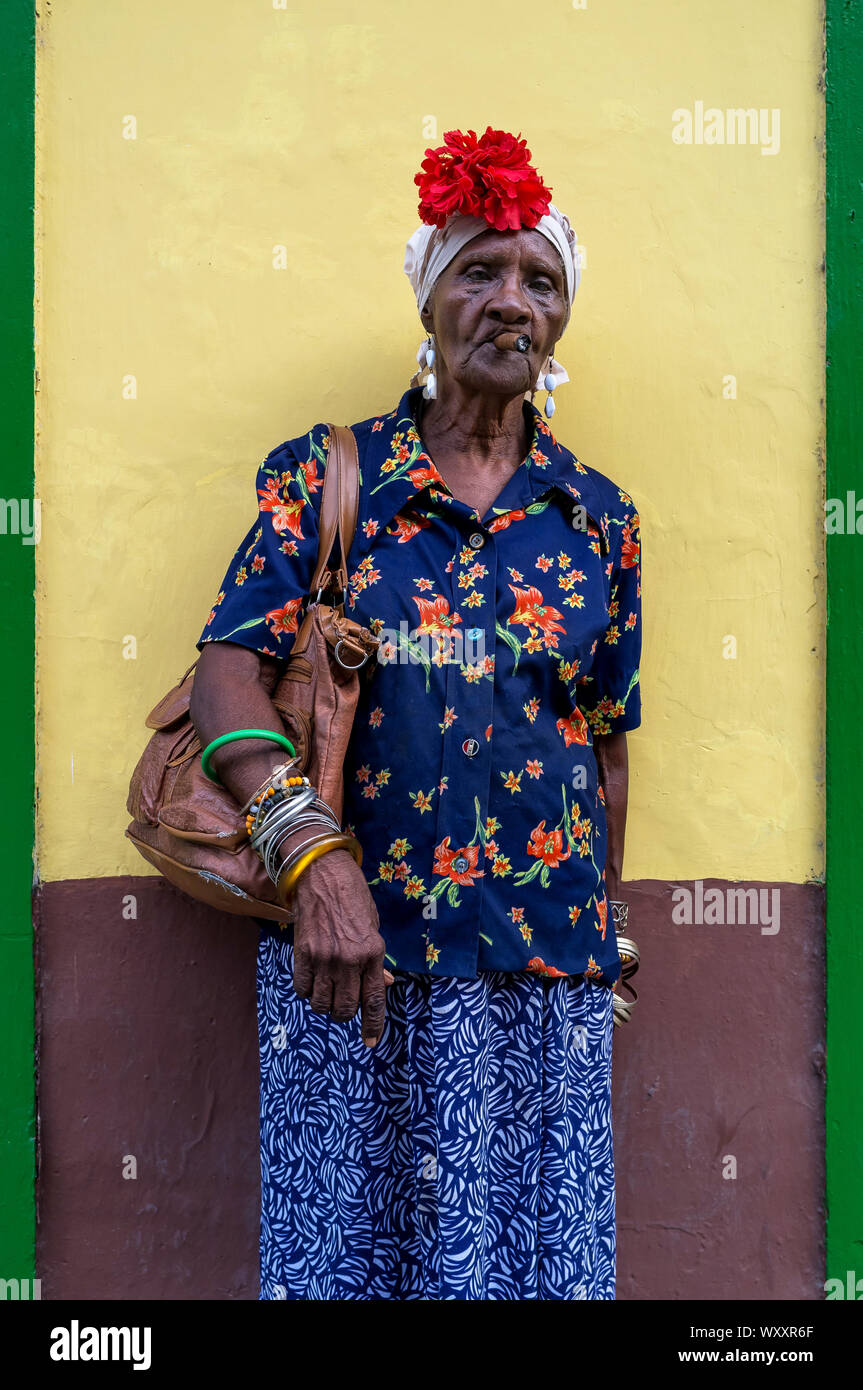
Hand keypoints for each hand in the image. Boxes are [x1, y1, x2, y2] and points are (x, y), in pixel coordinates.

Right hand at [287, 847, 392, 1046]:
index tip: (370, 1041)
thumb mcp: (374, 926)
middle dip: (345, 1013)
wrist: (321, 873)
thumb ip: (377, 960)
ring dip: (325, 1004)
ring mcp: (324, 958)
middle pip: (346, 1008)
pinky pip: (302, 989)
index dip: (372, 1025)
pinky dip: (307, 991)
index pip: (373, 1000)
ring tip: (327, 991)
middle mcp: (349, 959)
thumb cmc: (352, 897)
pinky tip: (312, 980)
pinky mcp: (302, 954)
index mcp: (373, 952)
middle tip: (344, 1003)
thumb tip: (385, 985)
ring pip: (322, 1004)